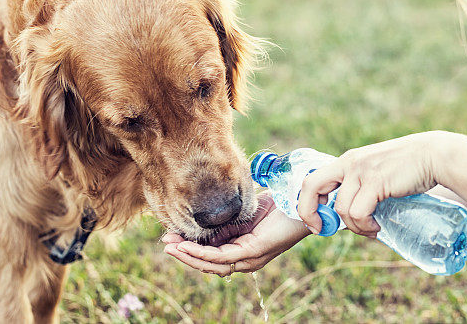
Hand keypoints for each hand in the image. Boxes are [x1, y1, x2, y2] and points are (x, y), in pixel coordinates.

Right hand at [162, 193, 309, 276]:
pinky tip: (188, 246)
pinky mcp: (254, 252)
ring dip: (188, 256)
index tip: (171, 238)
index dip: (190, 248)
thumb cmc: (279, 205)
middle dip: (184, 254)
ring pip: (212, 264)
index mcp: (243, 247)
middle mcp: (246, 258)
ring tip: (170, 246)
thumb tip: (207, 216)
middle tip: (165, 243)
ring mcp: (250, 258)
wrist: (301, 202)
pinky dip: (203, 253)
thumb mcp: (246, 211)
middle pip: (208, 264)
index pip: (211, 254)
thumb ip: (229, 218)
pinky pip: (223, 256)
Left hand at [297, 132, 441, 237]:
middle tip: (321, 229)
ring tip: (371, 228)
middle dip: (309, 212)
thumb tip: (350, 216)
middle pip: (311, 186)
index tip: (316, 221)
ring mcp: (361, 171)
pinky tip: (377, 225)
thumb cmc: (407, 168)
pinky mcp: (376, 181)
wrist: (432, 155)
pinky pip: (358, 212)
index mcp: (347, 161)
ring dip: (354, 226)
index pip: (312, 179)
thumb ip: (361, 186)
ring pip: (341, 208)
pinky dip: (365, 225)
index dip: (306, 202)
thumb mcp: (376, 171)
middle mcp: (349, 163)